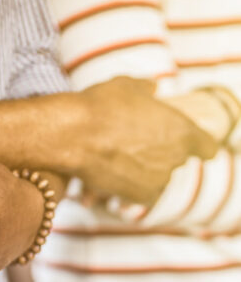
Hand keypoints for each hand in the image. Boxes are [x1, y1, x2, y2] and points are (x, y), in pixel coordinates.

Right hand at [54, 77, 217, 203]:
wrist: (74, 135)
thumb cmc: (101, 107)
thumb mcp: (126, 86)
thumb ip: (145, 89)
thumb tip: (151, 88)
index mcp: (183, 130)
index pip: (207, 147)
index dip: (198, 146)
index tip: (188, 145)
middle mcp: (175, 158)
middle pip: (177, 161)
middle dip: (161, 154)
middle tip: (136, 145)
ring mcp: (157, 180)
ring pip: (159, 178)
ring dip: (146, 172)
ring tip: (120, 160)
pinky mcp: (138, 196)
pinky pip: (143, 195)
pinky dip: (133, 189)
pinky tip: (117, 177)